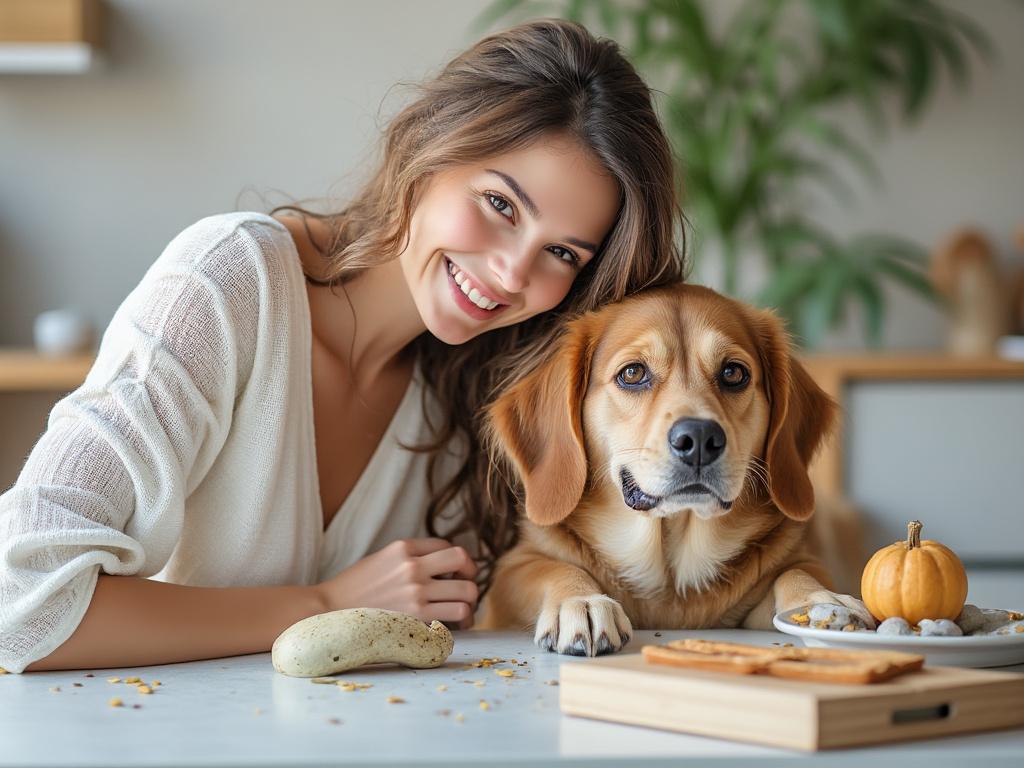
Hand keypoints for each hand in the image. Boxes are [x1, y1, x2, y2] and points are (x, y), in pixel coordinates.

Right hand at [315, 538, 479, 629]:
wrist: (327, 612)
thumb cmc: (353, 589)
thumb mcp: (380, 559)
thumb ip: (408, 558)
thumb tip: (440, 566)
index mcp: (402, 548)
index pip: (446, 545)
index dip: (456, 560)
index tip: (455, 572)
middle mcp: (412, 567)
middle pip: (462, 560)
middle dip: (470, 574)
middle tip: (466, 586)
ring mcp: (415, 593)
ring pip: (466, 592)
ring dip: (470, 601)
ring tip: (465, 609)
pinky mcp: (416, 618)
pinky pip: (455, 616)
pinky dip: (463, 621)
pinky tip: (458, 625)